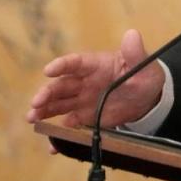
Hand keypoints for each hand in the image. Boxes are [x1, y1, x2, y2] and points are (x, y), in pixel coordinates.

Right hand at [26, 29, 164, 127]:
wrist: (147, 99)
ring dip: (44, 111)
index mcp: (96, 65)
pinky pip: (69, 125)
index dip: (62, 65)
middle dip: (46, 93)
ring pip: (58, 104)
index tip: (48, 70)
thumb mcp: (143, 65)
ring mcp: (82, 100)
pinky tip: (52, 146)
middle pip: (61, 86)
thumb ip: (135, 53)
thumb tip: (132, 34)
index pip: (76, 63)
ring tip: (32, 119)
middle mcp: (84, 82)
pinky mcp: (84, 117)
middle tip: (35, 104)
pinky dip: (59, 134)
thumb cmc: (144, 75)